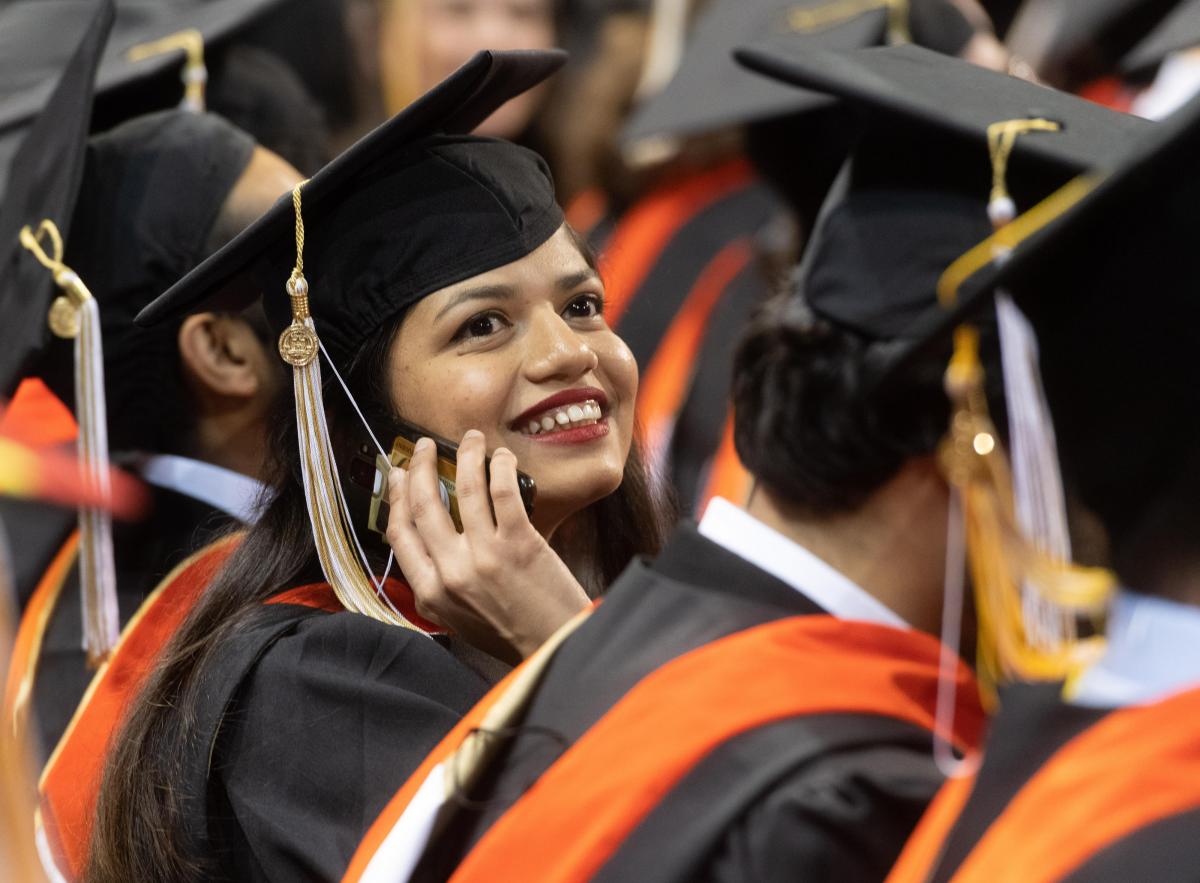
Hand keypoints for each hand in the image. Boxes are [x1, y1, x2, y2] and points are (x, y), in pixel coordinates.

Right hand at [384, 430, 589, 661]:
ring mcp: (485, 556)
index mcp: (430, 594)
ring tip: (471, 439)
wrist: (555, 649)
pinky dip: (499, 467)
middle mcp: (451, 573)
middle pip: (424, 505)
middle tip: (426, 447)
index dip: (396, 497)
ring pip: (463, 489)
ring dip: (465, 455)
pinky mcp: (520, 544)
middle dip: (421, 467)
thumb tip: (426, 545)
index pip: (399, 534)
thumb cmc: (511, 635)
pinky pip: (501, 492)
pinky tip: (501, 457)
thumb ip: (438, 585)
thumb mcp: (457, 619)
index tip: (400, 476)